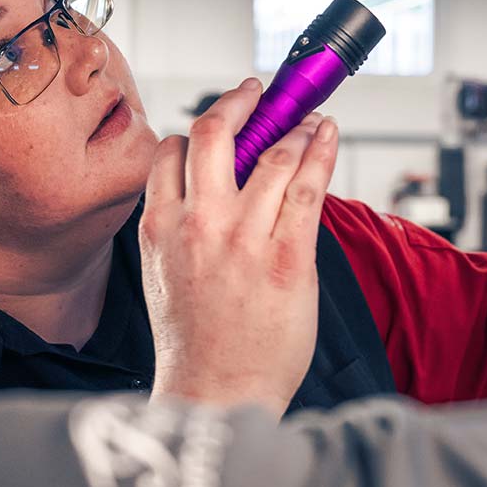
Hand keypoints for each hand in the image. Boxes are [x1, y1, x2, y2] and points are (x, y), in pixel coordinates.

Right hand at [140, 80, 339, 416]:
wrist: (216, 395)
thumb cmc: (193, 345)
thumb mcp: (160, 277)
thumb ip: (176, 229)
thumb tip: (203, 193)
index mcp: (159, 229)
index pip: (169, 154)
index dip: (199, 130)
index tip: (223, 119)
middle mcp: (199, 226)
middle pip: (214, 134)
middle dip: (240, 101)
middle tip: (258, 91)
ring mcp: (244, 240)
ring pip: (271, 155)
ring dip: (294, 125)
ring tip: (308, 118)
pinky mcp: (289, 258)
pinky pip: (308, 187)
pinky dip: (321, 150)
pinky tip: (327, 135)